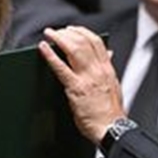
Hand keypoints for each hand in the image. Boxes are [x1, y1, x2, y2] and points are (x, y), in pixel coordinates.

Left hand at [39, 26, 125, 142]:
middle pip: (83, 41)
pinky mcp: (76, 88)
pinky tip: (43, 48)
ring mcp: (87, 78)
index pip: (96, 42)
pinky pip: (61, 67)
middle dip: (68, 33)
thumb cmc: (110, 113)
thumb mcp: (113, 86)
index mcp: (107, 69)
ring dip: (59, 38)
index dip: (82, 32)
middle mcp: (98, 70)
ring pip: (74, 49)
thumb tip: (109, 54)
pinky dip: (51, 55)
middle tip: (56, 31)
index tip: (72, 29)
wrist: (111, 128)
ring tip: (49, 34)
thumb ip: (108, 69)